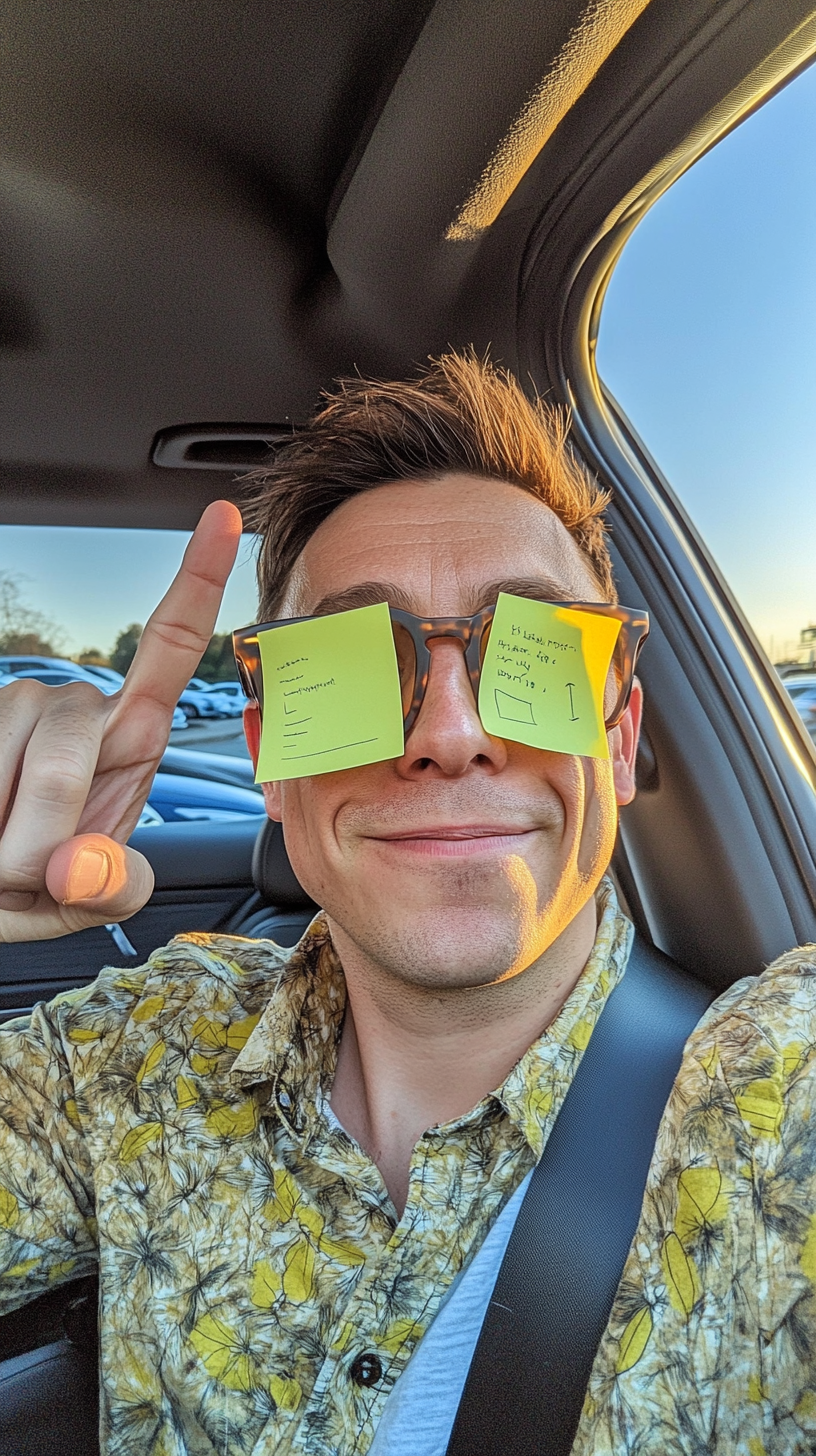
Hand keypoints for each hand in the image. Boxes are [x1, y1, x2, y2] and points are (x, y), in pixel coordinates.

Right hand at [0, 501, 242, 942]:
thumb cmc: (28, 887)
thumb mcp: (85, 900)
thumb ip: (111, 889)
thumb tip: (80, 864)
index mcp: (130, 736)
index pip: (170, 646)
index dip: (199, 580)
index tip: (227, 517)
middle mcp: (75, 707)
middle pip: (74, 731)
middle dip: (50, 819)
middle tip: (27, 871)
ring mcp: (13, 705)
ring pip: (23, 750)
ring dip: (7, 829)